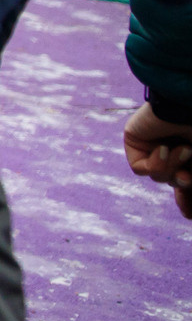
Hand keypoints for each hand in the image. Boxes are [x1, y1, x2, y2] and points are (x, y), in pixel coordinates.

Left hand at [123, 104, 191, 219]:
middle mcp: (174, 150)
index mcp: (190, 154)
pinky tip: (164, 148)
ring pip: (160, 178)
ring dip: (173, 168)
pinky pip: (140, 169)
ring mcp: (154, 146)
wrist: (190, 104)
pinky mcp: (134, 140)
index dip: (188, 200)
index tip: (188, 214)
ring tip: (185, 149)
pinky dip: (156, 163)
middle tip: (187, 176)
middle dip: (182, 184)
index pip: (186, 187)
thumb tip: (187, 216)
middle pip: (174, 183)